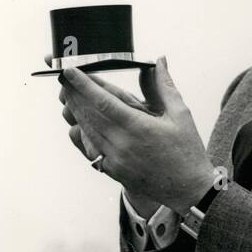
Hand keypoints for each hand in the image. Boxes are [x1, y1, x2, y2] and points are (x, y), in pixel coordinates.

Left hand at [58, 58, 213, 212]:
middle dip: (74, 94)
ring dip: (75, 112)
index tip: (70, 71)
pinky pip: (91, 149)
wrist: (188, 191)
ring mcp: (115, 160)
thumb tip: (159, 60)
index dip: (84, 85)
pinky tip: (77, 123)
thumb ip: (164, 86)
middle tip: (63, 78)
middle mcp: (122, 145)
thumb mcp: (181, 115)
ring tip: (67, 96)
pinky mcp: (113, 172)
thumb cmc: (187, 152)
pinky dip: (83, 134)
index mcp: (139, 128)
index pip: (103, 101)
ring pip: (87, 131)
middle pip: (89, 115)